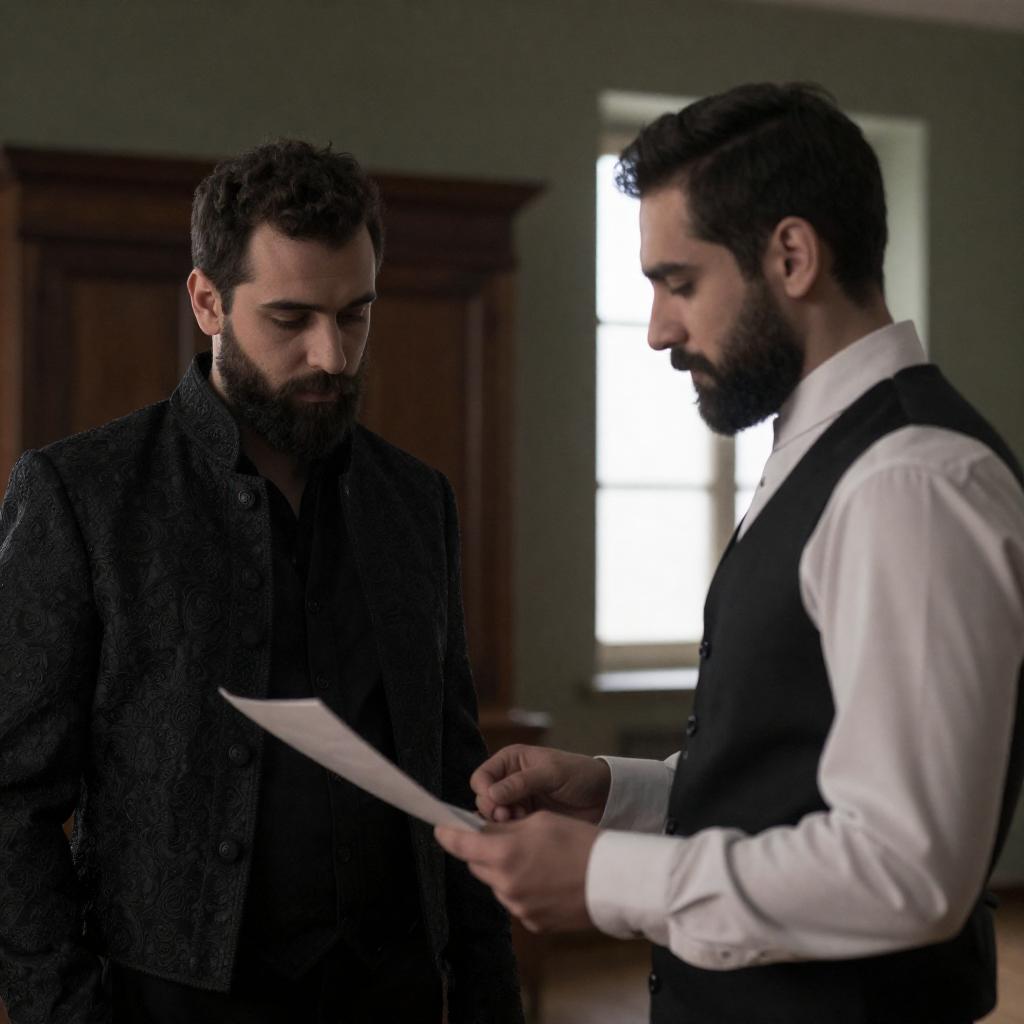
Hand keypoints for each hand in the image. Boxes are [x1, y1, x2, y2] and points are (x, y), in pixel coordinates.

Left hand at [435, 812, 598, 932]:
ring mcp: (519, 908)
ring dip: (505, 870)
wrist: (615, 880)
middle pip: (478, 865)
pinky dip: (523, 888)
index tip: (440, 828)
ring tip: (536, 859)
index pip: (462, 844)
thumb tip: (485, 832)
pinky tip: (547, 878)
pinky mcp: (533, 923)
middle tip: (502, 837)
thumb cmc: (581, 842)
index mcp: (505, 854)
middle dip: (484, 850)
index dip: (448, 834)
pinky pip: (517, 901)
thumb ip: (506, 828)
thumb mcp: (540, 822)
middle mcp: (506, 885)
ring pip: (498, 884)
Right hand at [471, 745, 611, 823]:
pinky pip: (509, 828)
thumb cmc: (579, 774)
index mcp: (511, 760)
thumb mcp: (551, 773)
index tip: (497, 804)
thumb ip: (521, 782)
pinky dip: (513, 830)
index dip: (485, 792)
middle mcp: (509, 779)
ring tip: (521, 821)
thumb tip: (491, 794)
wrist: (603, 796)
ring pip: (494, 816)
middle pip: (484, 799)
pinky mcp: (526, 819)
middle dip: (494, 810)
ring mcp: (517, 801)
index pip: (482, 777)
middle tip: (510, 816)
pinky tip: (526, 829)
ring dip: (503, 822)